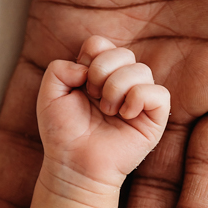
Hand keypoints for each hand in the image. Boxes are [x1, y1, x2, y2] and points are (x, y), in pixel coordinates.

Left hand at [37, 37, 169, 192]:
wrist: (74, 164)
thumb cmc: (63, 133)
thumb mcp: (49, 95)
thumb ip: (58, 68)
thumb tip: (86, 67)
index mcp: (99, 74)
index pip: (101, 43)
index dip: (90, 58)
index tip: (80, 82)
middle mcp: (122, 83)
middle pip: (124, 53)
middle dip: (103, 72)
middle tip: (93, 98)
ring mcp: (140, 99)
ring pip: (142, 70)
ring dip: (117, 88)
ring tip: (107, 110)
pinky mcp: (155, 118)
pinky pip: (159, 93)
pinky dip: (138, 99)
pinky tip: (124, 115)